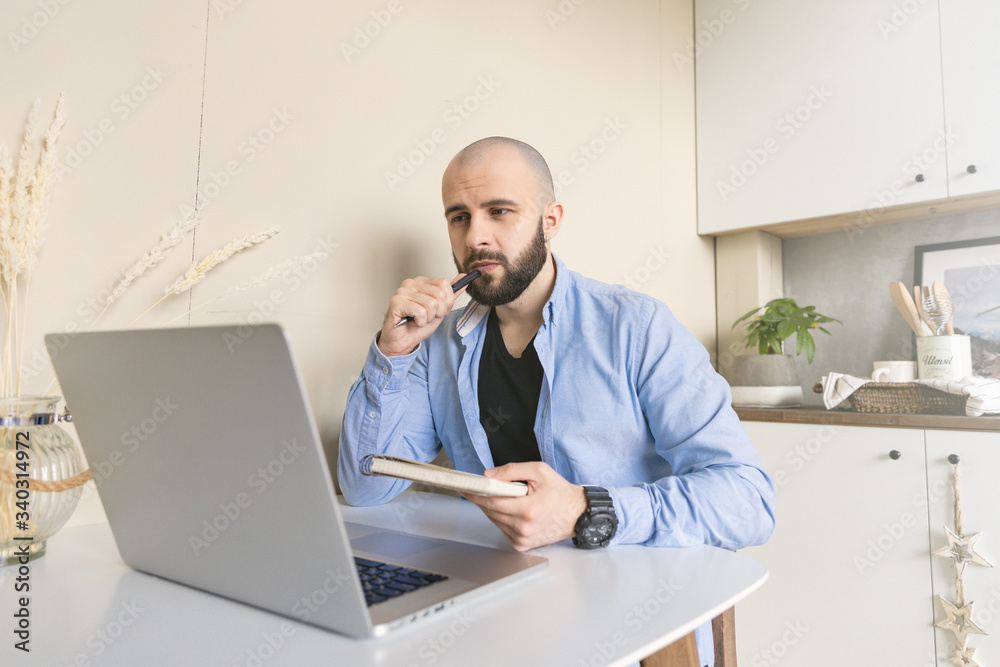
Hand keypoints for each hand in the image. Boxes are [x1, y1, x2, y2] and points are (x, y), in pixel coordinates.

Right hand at [377, 274, 471, 356]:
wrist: (402, 341)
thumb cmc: (417, 325)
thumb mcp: (439, 309)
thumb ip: (450, 294)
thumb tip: (463, 278)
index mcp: (421, 282)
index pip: (444, 284)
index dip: (446, 302)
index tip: (437, 310)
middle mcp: (411, 283)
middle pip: (439, 294)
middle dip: (437, 312)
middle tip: (426, 317)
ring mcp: (402, 291)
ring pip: (431, 304)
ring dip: (428, 318)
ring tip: (418, 320)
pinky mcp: (396, 302)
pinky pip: (420, 312)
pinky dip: (419, 322)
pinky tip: (411, 321)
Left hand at [462, 462, 586, 550]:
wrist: (577, 514)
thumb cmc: (560, 492)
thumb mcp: (539, 471)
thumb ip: (512, 470)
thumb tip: (489, 475)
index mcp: (528, 510)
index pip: (492, 501)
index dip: (476, 493)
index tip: (464, 487)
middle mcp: (524, 528)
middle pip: (490, 511)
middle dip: (483, 498)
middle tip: (477, 487)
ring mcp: (522, 539)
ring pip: (495, 520)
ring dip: (492, 508)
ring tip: (501, 496)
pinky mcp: (522, 545)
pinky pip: (502, 528)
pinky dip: (502, 517)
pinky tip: (511, 509)